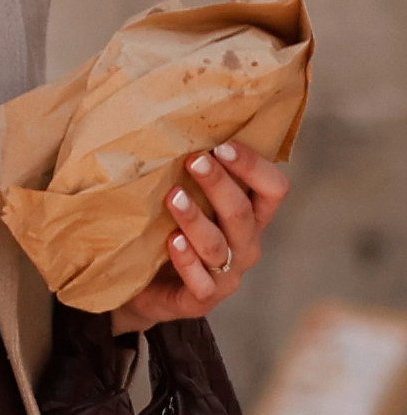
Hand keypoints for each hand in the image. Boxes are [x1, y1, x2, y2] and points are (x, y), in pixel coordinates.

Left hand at [111, 142, 289, 333]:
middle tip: (194, 160)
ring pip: (218, 245)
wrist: (142, 286)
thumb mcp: (184, 195)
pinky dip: (187, 261)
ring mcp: (226, 275)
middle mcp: (245, 244)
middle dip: (219, 184)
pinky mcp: (202, 299)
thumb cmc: (167, 229)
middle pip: (243, 212)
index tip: (220, 145)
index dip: (253, 166)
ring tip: (173, 197)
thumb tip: (169, 115)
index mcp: (250, 215)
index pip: (273, 188)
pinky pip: (201, 282)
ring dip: (196, 219)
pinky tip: (171, 242)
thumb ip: (190, 168)